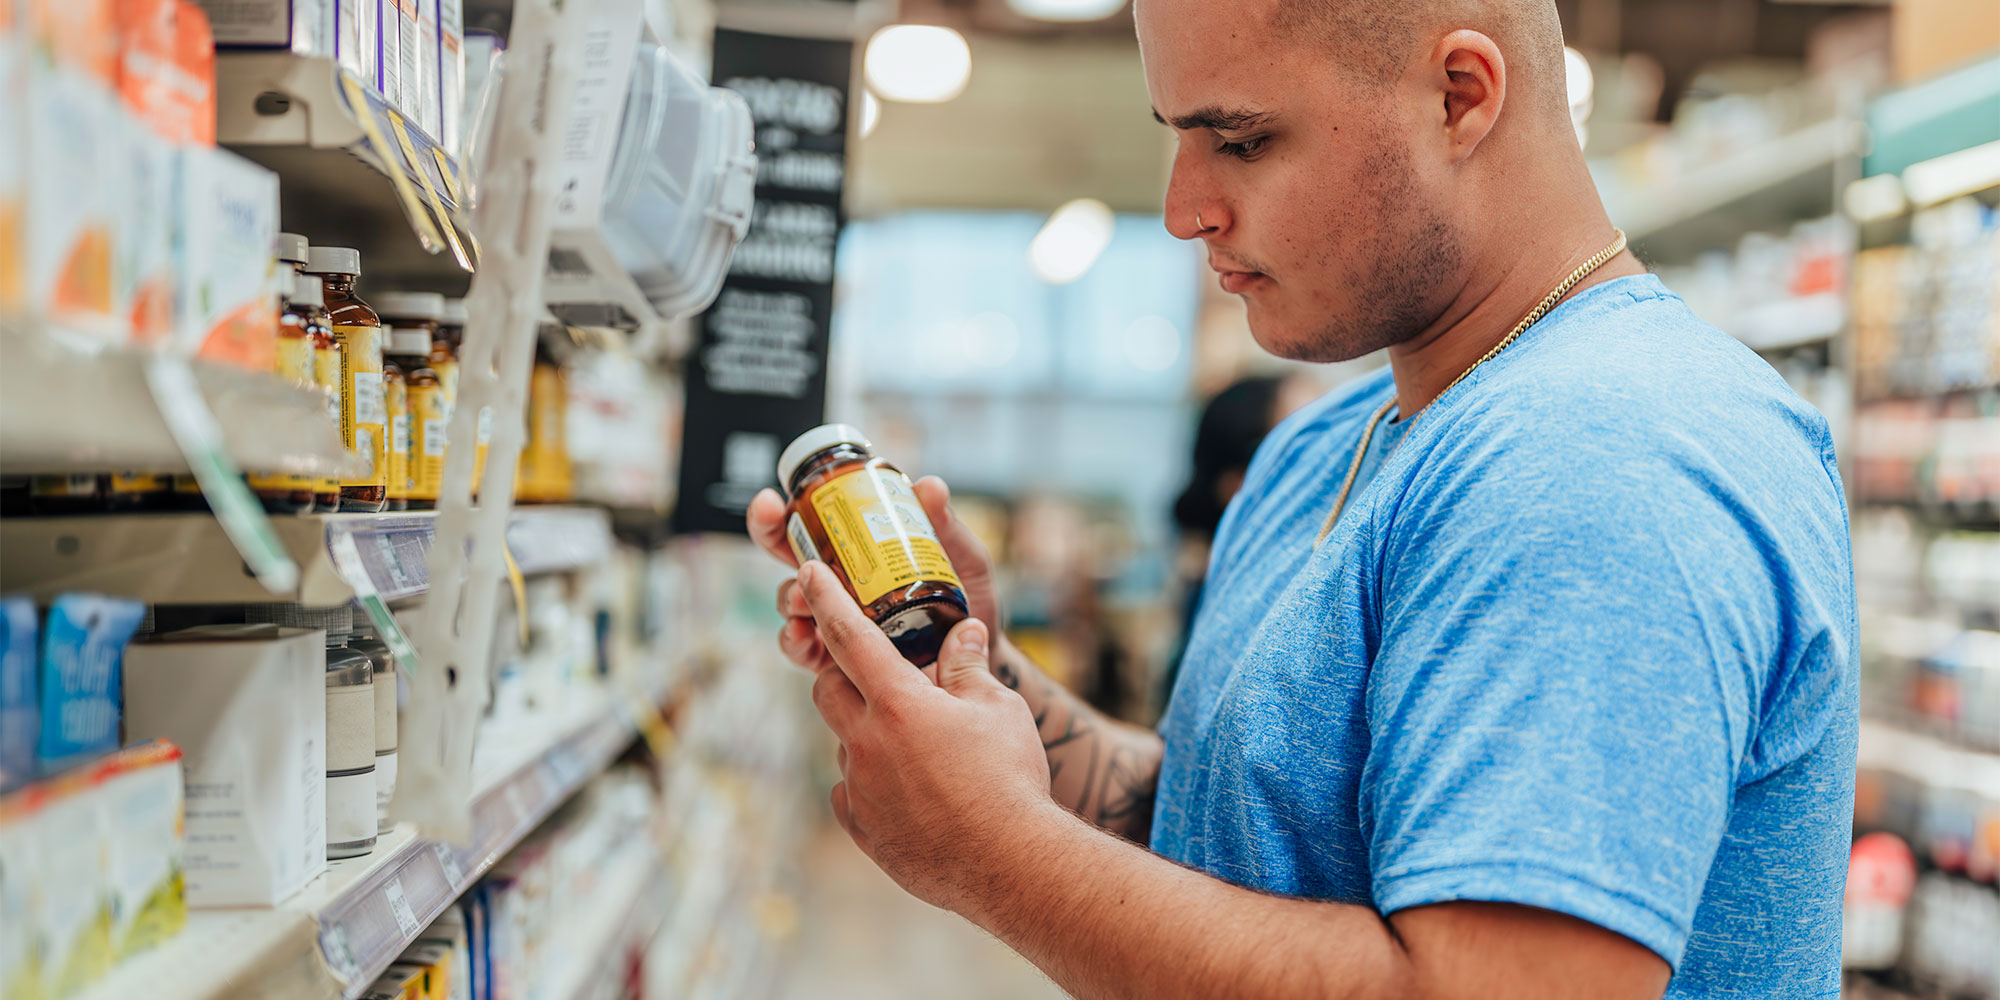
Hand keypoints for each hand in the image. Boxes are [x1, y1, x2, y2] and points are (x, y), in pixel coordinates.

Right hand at [747, 476, 1002, 674]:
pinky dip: (796, 640)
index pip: (813, 521)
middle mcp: (839, 581)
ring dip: (790, 594)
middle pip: (787, 552)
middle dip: (770, 535)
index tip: (776, 500)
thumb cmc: (971, 602)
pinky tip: (807, 637)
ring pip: (791, 600)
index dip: (785, 509)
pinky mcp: (838, 660)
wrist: (985, 659)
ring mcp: (835, 619)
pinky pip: (802, 649)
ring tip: (804, 597)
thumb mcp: (963, 558)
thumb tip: (929, 487)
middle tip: (776, 527)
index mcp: (861, 549)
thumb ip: (945, 526)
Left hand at [795, 559, 1055, 917]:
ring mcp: (860, 790)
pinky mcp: (862, 830)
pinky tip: (910, 789)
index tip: (806, 573)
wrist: (1010, 864)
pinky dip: (872, 782)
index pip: (848, 635)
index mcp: (898, 703)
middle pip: (827, 690)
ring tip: (915, 745)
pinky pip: (852, 793)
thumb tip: (963, 632)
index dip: (826, 598)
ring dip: (867, 733)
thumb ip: (968, 667)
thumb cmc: (1009, 778)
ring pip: (844, 744)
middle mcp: (866, 743)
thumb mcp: (997, 709)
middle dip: (840, 673)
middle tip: (874, 672)